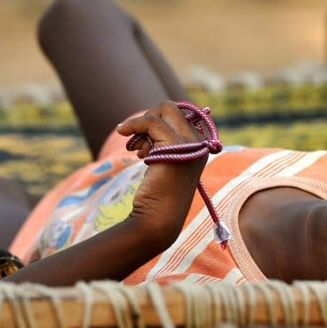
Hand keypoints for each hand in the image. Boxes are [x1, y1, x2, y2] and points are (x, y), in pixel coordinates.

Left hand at [116, 101, 207, 243]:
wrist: (158, 219)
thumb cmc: (160, 194)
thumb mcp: (166, 161)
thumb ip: (164, 139)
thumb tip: (154, 113)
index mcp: (201, 144)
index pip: (178, 113)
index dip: (158, 121)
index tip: (145, 139)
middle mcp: (200, 142)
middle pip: (171, 108)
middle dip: (149, 119)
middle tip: (137, 142)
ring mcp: (191, 144)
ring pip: (162, 111)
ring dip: (141, 124)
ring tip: (136, 149)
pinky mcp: (175, 146)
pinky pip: (151, 122)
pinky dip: (133, 125)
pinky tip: (124, 136)